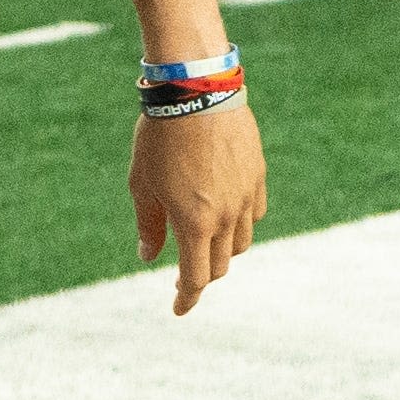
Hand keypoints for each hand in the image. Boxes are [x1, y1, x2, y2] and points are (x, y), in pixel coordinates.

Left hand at [130, 100, 262, 312]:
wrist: (196, 90)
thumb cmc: (160, 138)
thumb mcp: (142, 184)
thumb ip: (149, 226)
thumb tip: (149, 257)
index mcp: (195, 224)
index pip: (196, 278)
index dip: (187, 299)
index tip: (178, 309)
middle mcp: (226, 216)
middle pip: (219, 265)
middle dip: (201, 275)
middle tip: (184, 274)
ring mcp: (245, 196)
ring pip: (241, 242)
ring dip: (222, 251)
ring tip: (204, 241)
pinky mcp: (257, 175)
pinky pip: (254, 213)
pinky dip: (240, 222)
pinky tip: (226, 213)